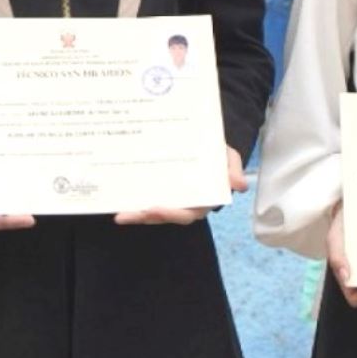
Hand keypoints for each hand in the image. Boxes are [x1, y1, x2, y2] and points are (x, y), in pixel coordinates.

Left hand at [116, 146, 241, 225]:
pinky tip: (116, 204)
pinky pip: (144, 201)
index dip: (172, 213)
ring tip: (120, 215)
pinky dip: (132, 204)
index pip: (189, 213)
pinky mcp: (157, 192)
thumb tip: (240, 186)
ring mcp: (170, 199)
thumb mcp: (229, 157)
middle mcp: (185, 203)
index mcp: (204, 199)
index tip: (155, 207)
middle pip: (166, 216)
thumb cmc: (218, 152)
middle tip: (129, 214)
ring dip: (136, 215)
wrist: (204, 140)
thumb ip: (232, 170)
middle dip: (148, 217)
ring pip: (152, 212)